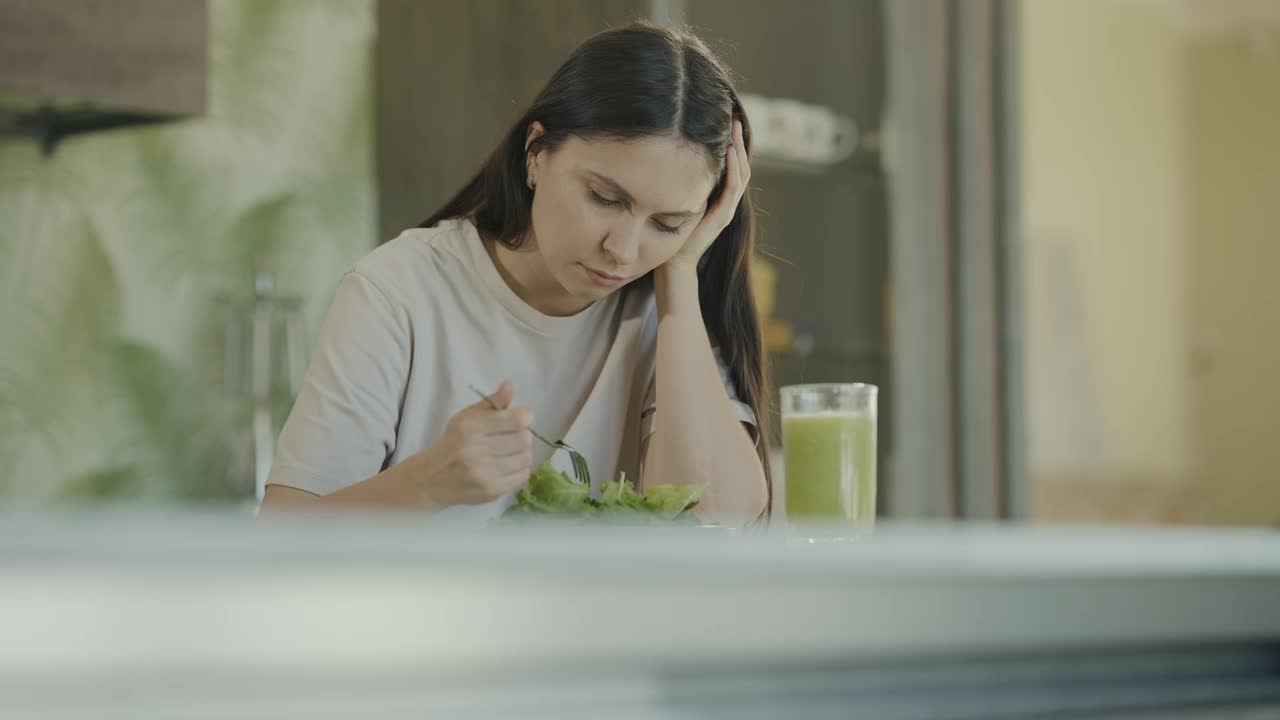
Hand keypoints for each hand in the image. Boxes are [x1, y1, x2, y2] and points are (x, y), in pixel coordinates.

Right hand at [414, 380, 533, 506]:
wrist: (432, 479)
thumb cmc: (453, 442)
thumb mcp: (467, 417)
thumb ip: (492, 402)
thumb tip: (510, 385)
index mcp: (469, 427)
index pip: (517, 420)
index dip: (524, 417)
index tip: (520, 418)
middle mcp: (475, 451)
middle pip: (524, 439)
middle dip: (522, 435)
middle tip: (512, 436)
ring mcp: (483, 474)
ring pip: (526, 458)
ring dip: (522, 453)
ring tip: (508, 452)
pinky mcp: (490, 492)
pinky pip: (523, 476)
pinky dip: (519, 469)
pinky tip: (506, 466)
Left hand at [666, 118, 750, 269]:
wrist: (676, 260)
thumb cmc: (675, 231)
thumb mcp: (683, 199)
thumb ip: (687, 183)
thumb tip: (677, 157)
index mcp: (721, 197)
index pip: (733, 165)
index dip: (734, 143)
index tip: (729, 121)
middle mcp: (728, 201)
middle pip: (741, 165)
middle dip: (739, 140)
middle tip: (737, 116)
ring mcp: (728, 209)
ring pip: (741, 174)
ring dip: (739, 149)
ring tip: (736, 128)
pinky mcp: (722, 216)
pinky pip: (732, 188)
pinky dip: (733, 169)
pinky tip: (729, 152)